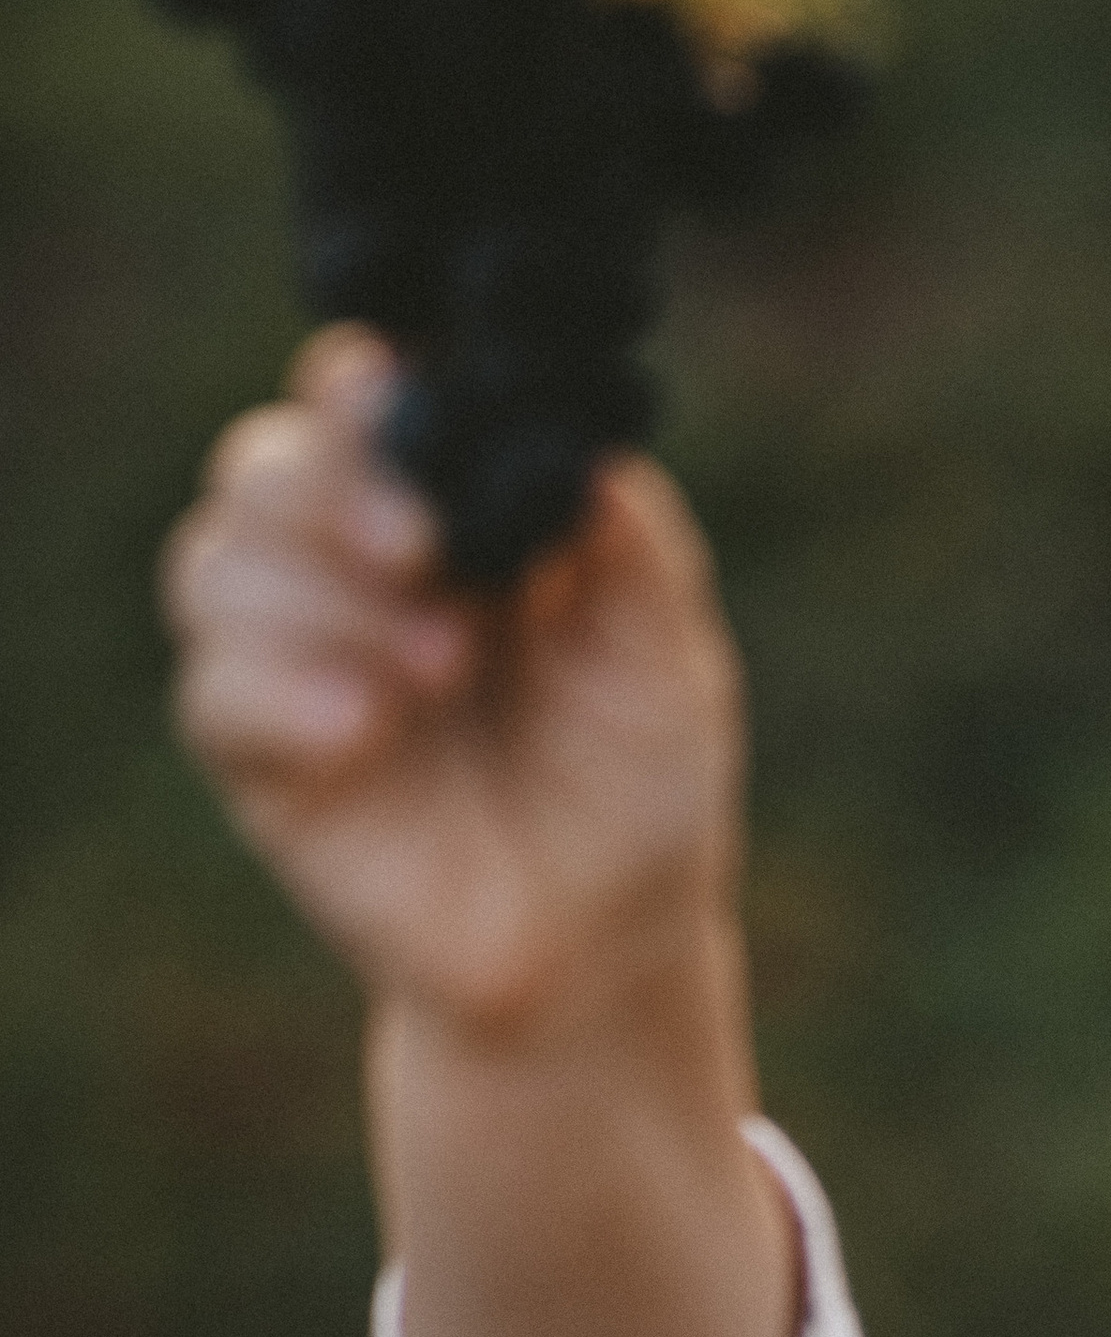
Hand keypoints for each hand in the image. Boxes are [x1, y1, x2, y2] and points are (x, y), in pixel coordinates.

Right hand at [162, 328, 744, 1038]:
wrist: (600, 949)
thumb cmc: (636, 788)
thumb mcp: (667, 663)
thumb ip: (632, 550)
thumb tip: (588, 447)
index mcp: (453, 514)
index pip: (367, 404)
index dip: (365, 388)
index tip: (400, 397)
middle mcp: (357, 570)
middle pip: (266, 464)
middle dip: (331, 487)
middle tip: (422, 551)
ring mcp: (301, 660)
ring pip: (216, 562)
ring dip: (320, 599)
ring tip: (438, 668)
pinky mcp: (263, 761)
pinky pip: (215, 692)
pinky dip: (280, 691)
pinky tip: (362, 727)